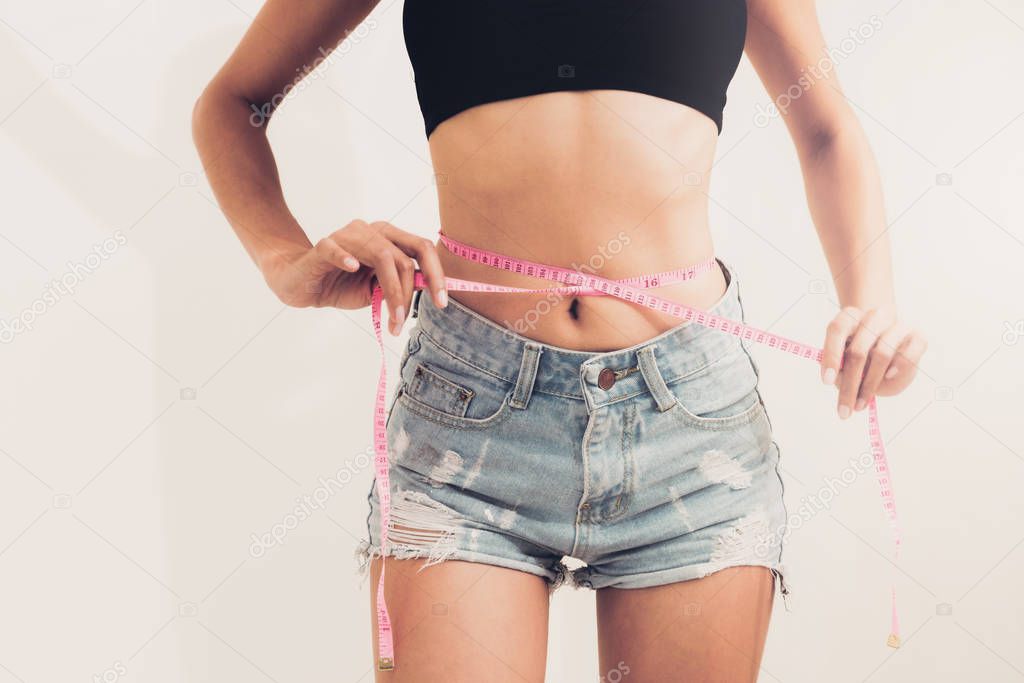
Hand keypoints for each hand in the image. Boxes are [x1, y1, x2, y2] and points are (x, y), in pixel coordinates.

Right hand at [261, 220, 447, 334]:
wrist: (303, 284)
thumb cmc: (341, 285)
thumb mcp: (376, 290)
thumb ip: (400, 285)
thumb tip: (428, 289)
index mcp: (388, 239)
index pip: (422, 249)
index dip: (437, 275)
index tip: (442, 303)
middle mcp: (372, 232)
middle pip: (405, 256)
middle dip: (410, 292)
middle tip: (405, 319)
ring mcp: (348, 236)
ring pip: (381, 256)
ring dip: (391, 292)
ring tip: (391, 319)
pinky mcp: (323, 246)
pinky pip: (337, 248)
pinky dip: (347, 257)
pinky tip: (353, 268)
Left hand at [820, 304, 926, 418]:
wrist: (892, 352)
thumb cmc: (861, 359)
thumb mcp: (844, 363)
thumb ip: (838, 366)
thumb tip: (838, 375)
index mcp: (850, 317)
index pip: (837, 330)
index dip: (831, 355)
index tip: (827, 382)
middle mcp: (873, 317)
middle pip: (858, 350)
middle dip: (850, 384)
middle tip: (844, 409)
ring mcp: (896, 325)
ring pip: (883, 353)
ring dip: (870, 384)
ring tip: (861, 403)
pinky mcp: (916, 336)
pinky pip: (910, 352)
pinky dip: (900, 366)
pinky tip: (889, 376)